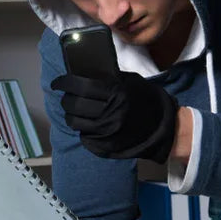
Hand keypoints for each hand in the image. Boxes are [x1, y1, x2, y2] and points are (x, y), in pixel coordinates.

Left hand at [51, 71, 178, 161]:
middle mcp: (110, 113)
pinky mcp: (107, 146)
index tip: (57, 82)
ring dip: (70, 114)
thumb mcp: (129, 82)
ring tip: (74, 110)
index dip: (64, 82)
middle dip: (65, 98)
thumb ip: (108, 79)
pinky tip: (86, 123)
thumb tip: (82, 73)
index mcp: (116, 93)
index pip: (80, 86)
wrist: (163, 126)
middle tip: (66, 95)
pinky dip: (82, 129)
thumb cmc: (144, 99)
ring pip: (75, 122)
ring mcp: (108, 132)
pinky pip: (84, 137)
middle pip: (74, 104)